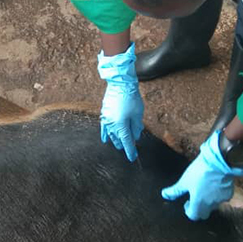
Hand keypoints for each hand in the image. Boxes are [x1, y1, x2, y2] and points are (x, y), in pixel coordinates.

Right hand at [98, 43, 144, 161]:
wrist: (120, 83)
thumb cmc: (130, 97)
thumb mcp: (138, 114)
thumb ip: (136, 127)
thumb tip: (135, 137)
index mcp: (121, 125)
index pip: (126, 142)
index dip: (130, 150)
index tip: (133, 157)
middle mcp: (112, 124)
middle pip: (118, 139)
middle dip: (124, 145)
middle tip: (130, 149)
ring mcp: (106, 119)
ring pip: (111, 134)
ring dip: (115, 140)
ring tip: (119, 145)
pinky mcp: (104, 113)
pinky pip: (104, 128)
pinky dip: (105, 134)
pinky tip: (105, 139)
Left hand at [161, 130, 242, 219]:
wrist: (219, 162)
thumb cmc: (200, 172)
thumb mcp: (184, 181)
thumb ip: (175, 190)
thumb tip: (164, 195)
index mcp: (198, 204)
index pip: (193, 216)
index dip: (188, 210)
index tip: (186, 202)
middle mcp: (211, 205)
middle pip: (203, 213)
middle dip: (198, 207)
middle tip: (195, 197)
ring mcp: (221, 200)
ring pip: (213, 205)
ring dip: (207, 201)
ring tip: (204, 188)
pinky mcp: (229, 193)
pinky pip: (221, 197)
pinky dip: (217, 194)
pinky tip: (214, 184)